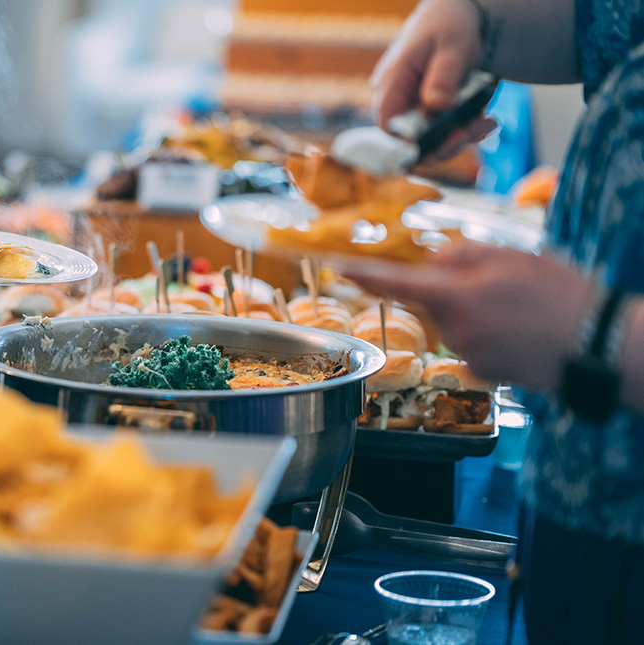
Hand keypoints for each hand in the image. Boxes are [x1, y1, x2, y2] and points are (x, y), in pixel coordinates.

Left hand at [345, 243, 596, 389]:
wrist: (598, 345)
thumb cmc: (560, 295)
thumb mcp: (512, 256)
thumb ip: (463, 255)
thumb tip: (433, 263)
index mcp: (458, 296)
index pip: (398, 283)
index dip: (365, 275)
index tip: (337, 268)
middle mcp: (455, 330)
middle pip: (431, 300)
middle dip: (453, 289)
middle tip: (501, 284)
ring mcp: (468, 355)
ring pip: (452, 321)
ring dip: (473, 310)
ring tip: (519, 308)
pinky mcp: (482, 372)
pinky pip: (471, 342)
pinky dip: (488, 332)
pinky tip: (520, 330)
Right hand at [371, 0, 495, 160]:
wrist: (455, 17)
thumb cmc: (447, 26)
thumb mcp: (450, 47)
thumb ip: (442, 78)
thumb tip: (437, 107)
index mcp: (392, 82)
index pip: (389, 124)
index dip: (409, 141)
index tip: (443, 140)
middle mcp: (398, 99)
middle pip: (411, 138)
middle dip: (445, 142)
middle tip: (477, 128)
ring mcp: (413, 107)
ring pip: (430, 139)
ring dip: (460, 136)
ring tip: (487, 122)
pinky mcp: (430, 112)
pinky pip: (443, 131)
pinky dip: (465, 130)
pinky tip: (485, 121)